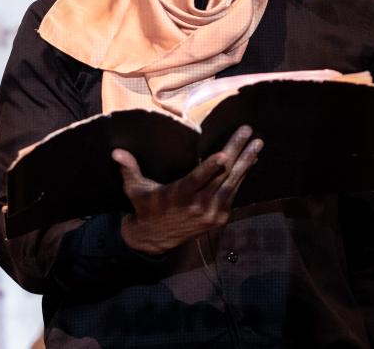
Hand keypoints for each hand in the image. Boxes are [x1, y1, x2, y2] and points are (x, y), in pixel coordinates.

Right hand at [111, 125, 262, 255]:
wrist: (154, 240)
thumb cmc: (145, 207)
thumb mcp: (135, 189)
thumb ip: (129, 169)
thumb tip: (116, 151)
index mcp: (178, 196)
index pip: (197, 180)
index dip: (211, 167)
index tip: (223, 154)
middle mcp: (198, 206)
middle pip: (221, 176)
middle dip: (237, 152)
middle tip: (248, 133)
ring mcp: (211, 213)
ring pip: (232, 184)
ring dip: (246, 162)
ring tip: (258, 144)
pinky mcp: (219, 218)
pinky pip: (233, 193)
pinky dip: (243, 177)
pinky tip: (251, 161)